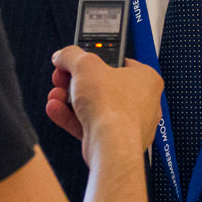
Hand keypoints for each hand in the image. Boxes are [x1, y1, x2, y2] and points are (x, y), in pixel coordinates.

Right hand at [45, 46, 162, 161]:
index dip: (94, 59)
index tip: (78, 59)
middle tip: (62, 78)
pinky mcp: (115, 140)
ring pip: (94, 107)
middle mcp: (142, 101)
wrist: (111, 146)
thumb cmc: (113, 107)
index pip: (118, 61)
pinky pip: (91, 125)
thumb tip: (63, 56)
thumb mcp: (85, 65)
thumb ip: (71, 55)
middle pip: (101, 85)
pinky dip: (72, 118)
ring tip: (56, 95)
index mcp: (146, 78)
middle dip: (75, 82)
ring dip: (70, 100)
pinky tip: (56, 110)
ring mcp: (129, 123)